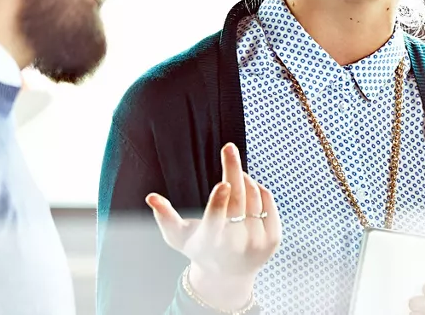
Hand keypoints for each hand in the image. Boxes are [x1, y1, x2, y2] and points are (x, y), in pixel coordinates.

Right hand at [146, 143, 280, 310]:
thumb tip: (151, 197)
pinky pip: (268, 201)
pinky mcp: (273, 240)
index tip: (223, 183)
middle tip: (229, 147)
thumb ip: (164, 217)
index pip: (215, 222)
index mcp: (210, 243)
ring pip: (253, 195)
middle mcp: (236, 246)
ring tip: (234, 175)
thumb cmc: (199, 247)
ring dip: (243, 178)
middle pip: (237, 199)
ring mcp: (257, 243)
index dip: (219, 203)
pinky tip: (248, 187)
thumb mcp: (178, 237)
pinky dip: (258, 189)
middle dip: (232, 169)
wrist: (228, 276)